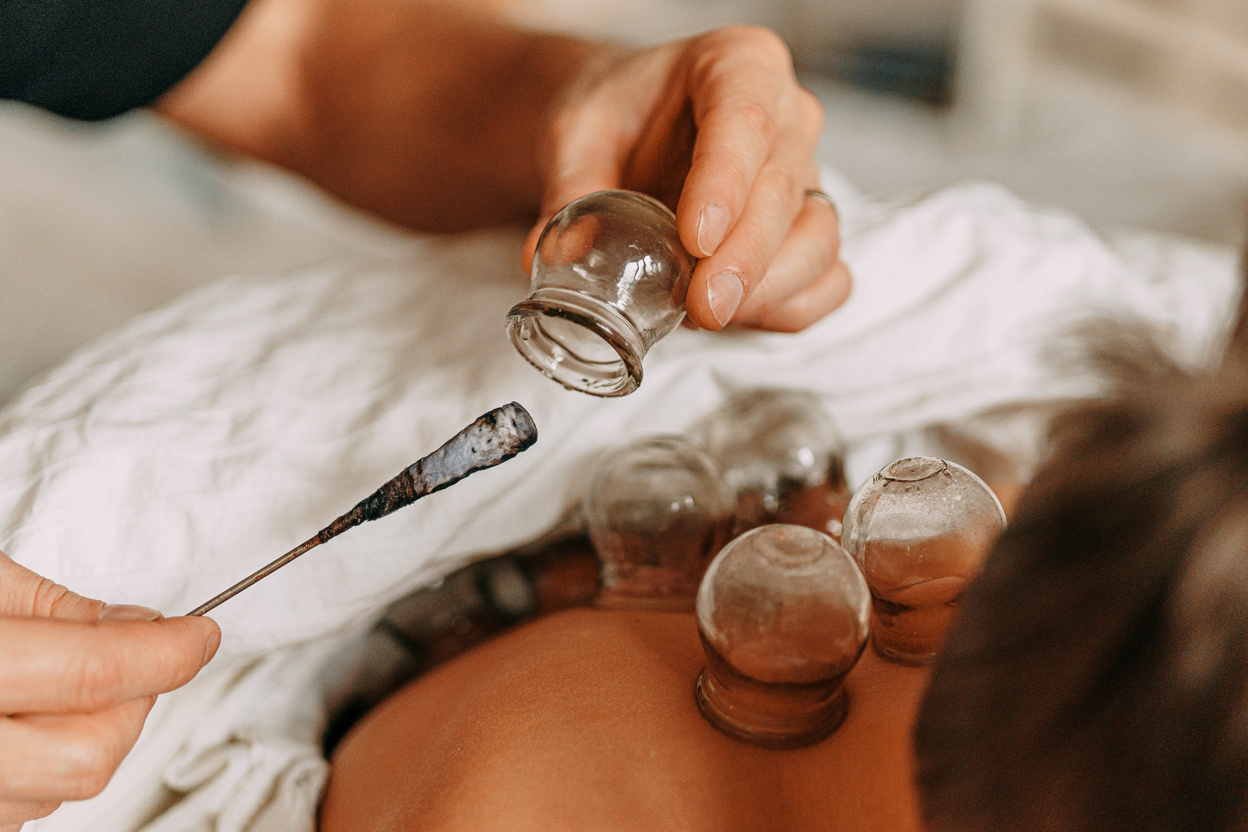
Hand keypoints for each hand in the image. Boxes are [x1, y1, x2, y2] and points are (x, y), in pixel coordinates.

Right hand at [0, 552, 219, 830]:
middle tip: (136, 654)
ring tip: (68, 683)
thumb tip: (133, 624)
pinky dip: (50, 764)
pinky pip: (27, 806)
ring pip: (65, 789)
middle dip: (135, 700)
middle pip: (93, 751)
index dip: (167, 652)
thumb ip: (52, 606)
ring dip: (94, 733)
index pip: (95, 674)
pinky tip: (33, 721)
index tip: (200, 635)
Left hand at [524, 26, 850, 332]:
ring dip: (769, 289)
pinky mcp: (807, 229)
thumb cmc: (615, 115)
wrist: (628, 130)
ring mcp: (805, 174)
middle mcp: (787, 115)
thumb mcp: (576, 134)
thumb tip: (550, 257)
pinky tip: (744, 319)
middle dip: (744, 259)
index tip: (695, 239)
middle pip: (783, 189)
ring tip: (706, 316)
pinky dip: (793, 306)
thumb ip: (569, 190)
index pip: (745, 121)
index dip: (725, 185)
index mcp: (736, 64)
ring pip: (817, 237)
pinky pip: (828, 276)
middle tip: (702, 306)